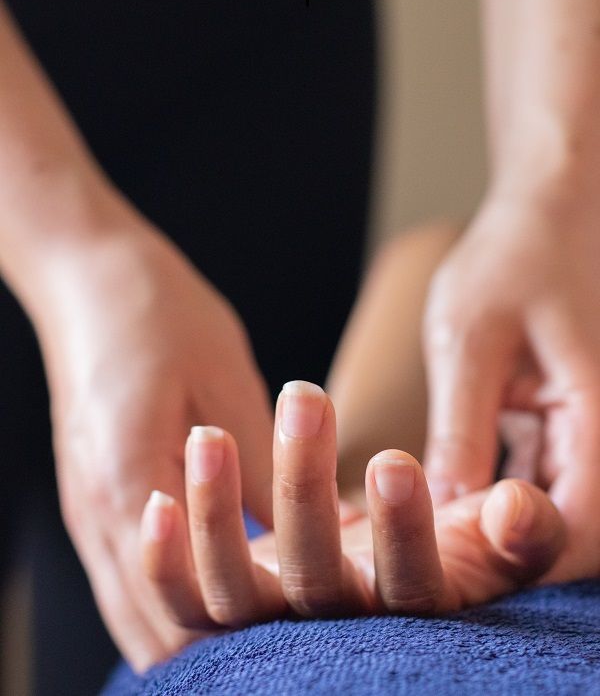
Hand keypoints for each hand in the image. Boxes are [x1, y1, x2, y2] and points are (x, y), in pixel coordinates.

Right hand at [35, 206, 273, 669]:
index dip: (236, 640)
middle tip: (286, 656)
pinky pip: (127, 572)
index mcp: (128, 479)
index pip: (175, 604)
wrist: (89, 274)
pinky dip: (169, 594)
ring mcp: (85, 508)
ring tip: (259, 634)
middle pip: (149, 626)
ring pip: (134, 608)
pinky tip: (218, 582)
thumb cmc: (161, 312)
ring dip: (190, 627)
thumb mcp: (227, 379)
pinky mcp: (91, 493)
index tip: (294, 648)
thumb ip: (259, 466)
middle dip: (214, 653)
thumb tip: (307, 532)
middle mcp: (96, 512)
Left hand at [141, 380, 563, 662]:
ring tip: (210, 436)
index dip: (403, 534)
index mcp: (412, 607)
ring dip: (219, 517)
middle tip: (306, 398)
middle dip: (305, 489)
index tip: (396, 461)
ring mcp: (277, 624)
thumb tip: (516, 513)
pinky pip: (188, 604)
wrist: (392, 550)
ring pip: (237, 598)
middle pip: (315, 583)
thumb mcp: (499, 529)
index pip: (412, 589)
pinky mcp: (227, 608)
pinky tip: (161, 502)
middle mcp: (340, 629)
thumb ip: (523, 530)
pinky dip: (168, 562)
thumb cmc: (452, 535)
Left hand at [423, 188, 599, 582]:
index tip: (459, 570)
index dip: (524, 556)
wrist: (545, 210)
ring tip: (435, 523)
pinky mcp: (561, 417)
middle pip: (576, 521)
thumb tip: (446, 511)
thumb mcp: (471, 341)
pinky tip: (450, 482)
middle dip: (508, 544)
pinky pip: (538, 470)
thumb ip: (461, 429)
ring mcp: (587, 424)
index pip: (585, 522)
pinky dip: (497, 483)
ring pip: (553, 500)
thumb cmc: (512, 258)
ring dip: (498, 517)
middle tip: (437, 556)